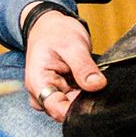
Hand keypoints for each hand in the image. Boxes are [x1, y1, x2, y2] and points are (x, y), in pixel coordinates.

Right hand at [24, 8, 102, 122]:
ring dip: (85, 97)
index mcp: (38, 82)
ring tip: (92, 78)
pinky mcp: (62, 92)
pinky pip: (75, 99)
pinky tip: (91, 81)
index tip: (95, 103)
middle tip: (97, 84)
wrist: (49, 25)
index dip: (76, 111)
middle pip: (65, 111)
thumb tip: (97, 85)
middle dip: (83, 102)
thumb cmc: (55, 32)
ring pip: (72, 106)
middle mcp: (42, 92)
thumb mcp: (72, 44)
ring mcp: (52, 93)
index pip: (56, 109)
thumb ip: (83, 66)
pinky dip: (85, 93)